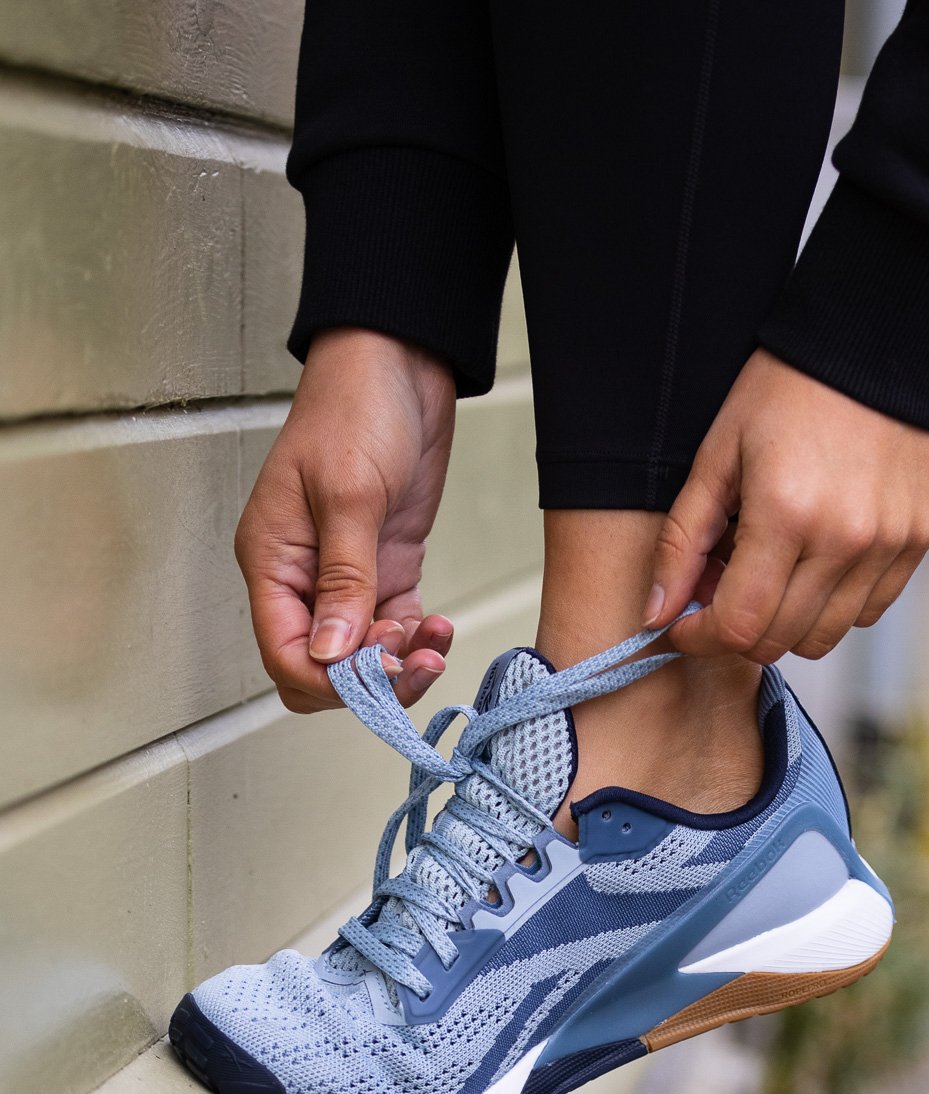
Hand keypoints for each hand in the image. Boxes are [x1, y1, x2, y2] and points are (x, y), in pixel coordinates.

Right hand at [235, 327, 456, 712]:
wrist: (399, 362)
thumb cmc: (357, 409)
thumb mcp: (350, 495)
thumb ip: (344, 580)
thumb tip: (331, 655)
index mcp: (272, 562)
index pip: (285, 654)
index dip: (331, 680)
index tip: (379, 668)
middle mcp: (302, 579)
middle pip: (320, 669)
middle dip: (368, 680)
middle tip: (413, 658)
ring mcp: (344, 577)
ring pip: (360, 658)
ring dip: (399, 665)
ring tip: (434, 640)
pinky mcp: (384, 567)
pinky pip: (393, 630)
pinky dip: (416, 640)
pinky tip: (441, 625)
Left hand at [645, 350, 928, 660]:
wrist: (867, 346)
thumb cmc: (781, 396)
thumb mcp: (715, 461)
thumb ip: (681, 544)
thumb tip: (656, 616)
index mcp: (786, 514)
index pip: (739, 625)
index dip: (701, 637)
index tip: (684, 624)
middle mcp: (844, 539)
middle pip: (779, 640)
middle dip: (736, 631)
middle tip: (721, 588)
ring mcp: (887, 545)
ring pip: (824, 638)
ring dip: (784, 623)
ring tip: (768, 573)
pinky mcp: (915, 543)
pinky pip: (867, 613)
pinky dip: (831, 607)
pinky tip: (812, 564)